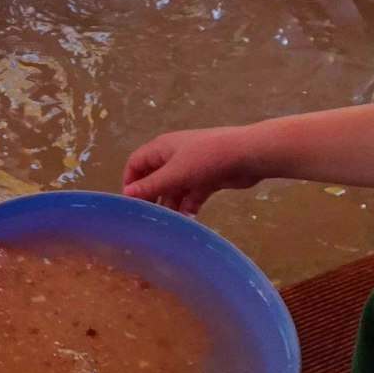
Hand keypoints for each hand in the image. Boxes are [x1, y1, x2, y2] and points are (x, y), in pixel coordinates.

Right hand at [122, 124, 265, 213]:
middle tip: (150, 218)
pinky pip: (192, 194)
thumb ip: (151, 185)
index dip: (130, 182)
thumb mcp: (175, 174)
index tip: (131, 204)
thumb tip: (126, 193)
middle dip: (152, 197)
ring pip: (174, 189)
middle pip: (155, 178)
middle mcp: (174, 157)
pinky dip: (189, 205)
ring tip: (170, 223)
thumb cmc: (206, 159)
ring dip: (172, 204)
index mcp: (161, 149)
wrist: (247, 155)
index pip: (136, 163)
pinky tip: (189, 218)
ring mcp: (192, 168)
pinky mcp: (207, 178)